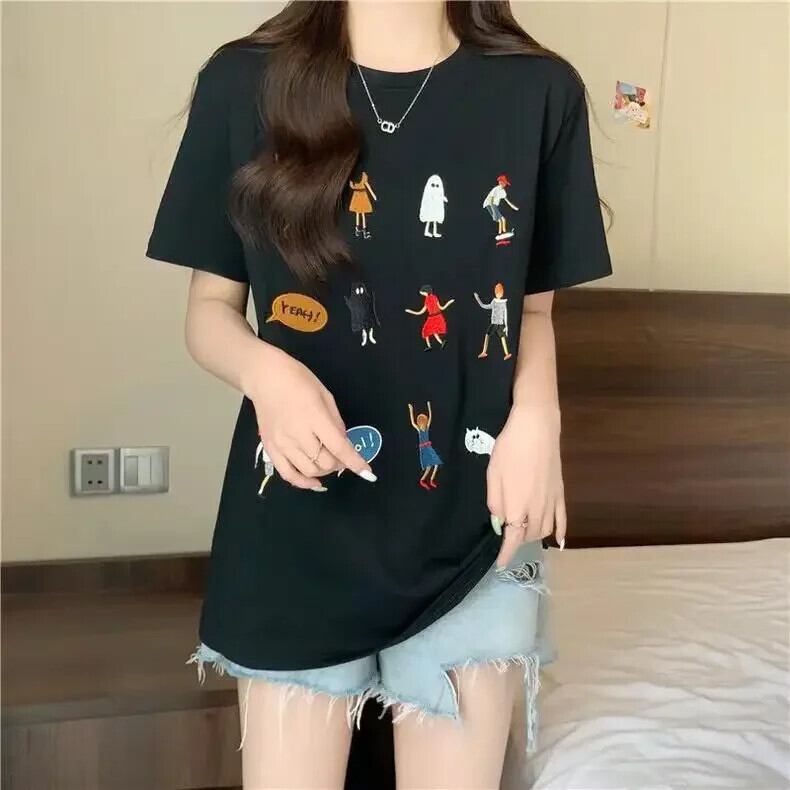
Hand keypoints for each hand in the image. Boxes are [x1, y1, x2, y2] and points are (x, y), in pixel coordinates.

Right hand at [244, 345, 374, 489]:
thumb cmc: (298, 380)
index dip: (355, 462)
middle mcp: (297, 434)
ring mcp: (282, 443)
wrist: (265, 378)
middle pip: (325, 463)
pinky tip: (314, 482)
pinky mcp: (270, 448)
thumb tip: (344, 445)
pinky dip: (302, 482)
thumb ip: (336, 422)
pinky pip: (287, 474)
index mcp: (315, 417)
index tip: (367, 472)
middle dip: (339, 463)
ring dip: (324, 471)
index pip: (339, 447)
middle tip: (342, 456)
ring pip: (309, 471)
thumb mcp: (325, 395)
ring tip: (328, 461)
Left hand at [487, 404, 565, 566]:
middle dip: (518, 541)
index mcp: (517, 507)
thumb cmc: (509, 448)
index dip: (506, 554)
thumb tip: (499, 523)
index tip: (500, 564)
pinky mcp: (561, 492)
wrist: (536, 428)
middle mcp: (536, 510)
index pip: (512, 539)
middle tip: (508, 537)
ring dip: (534, 536)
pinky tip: (560, 542)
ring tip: (524, 533)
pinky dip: (561, 533)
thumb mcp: (493, 474)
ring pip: (545, 530)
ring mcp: (552, 502)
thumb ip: (495, 502)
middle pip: (529, 536)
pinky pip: (563, 519)